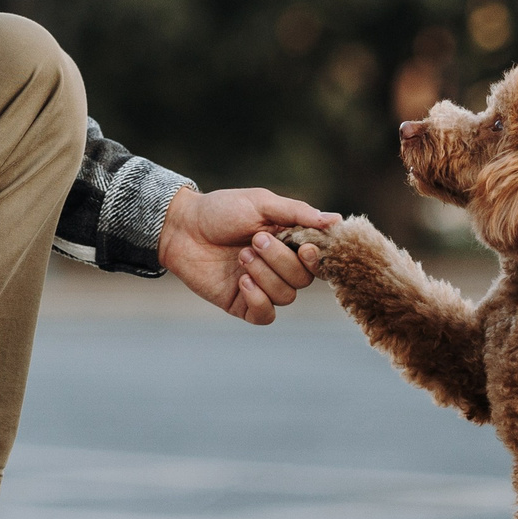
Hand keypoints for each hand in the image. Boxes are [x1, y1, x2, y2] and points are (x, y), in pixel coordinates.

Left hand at [159, 186, 339, 324]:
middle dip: (280, 260)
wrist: (182, 227)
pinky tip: (243, 282)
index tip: (303, 247)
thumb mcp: (261, 203)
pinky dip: (259, 299)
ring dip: (266, 275)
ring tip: (241, 256)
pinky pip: (266, 315)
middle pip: (303, 279)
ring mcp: (262, 286)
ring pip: (286, 296)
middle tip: (254, 240)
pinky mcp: (243, 303)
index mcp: (289, 242)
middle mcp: (279, 267)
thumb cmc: (221, 210)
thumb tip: (336, 220)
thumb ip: (298, 213)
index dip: (315, 259)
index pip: (317, 260)